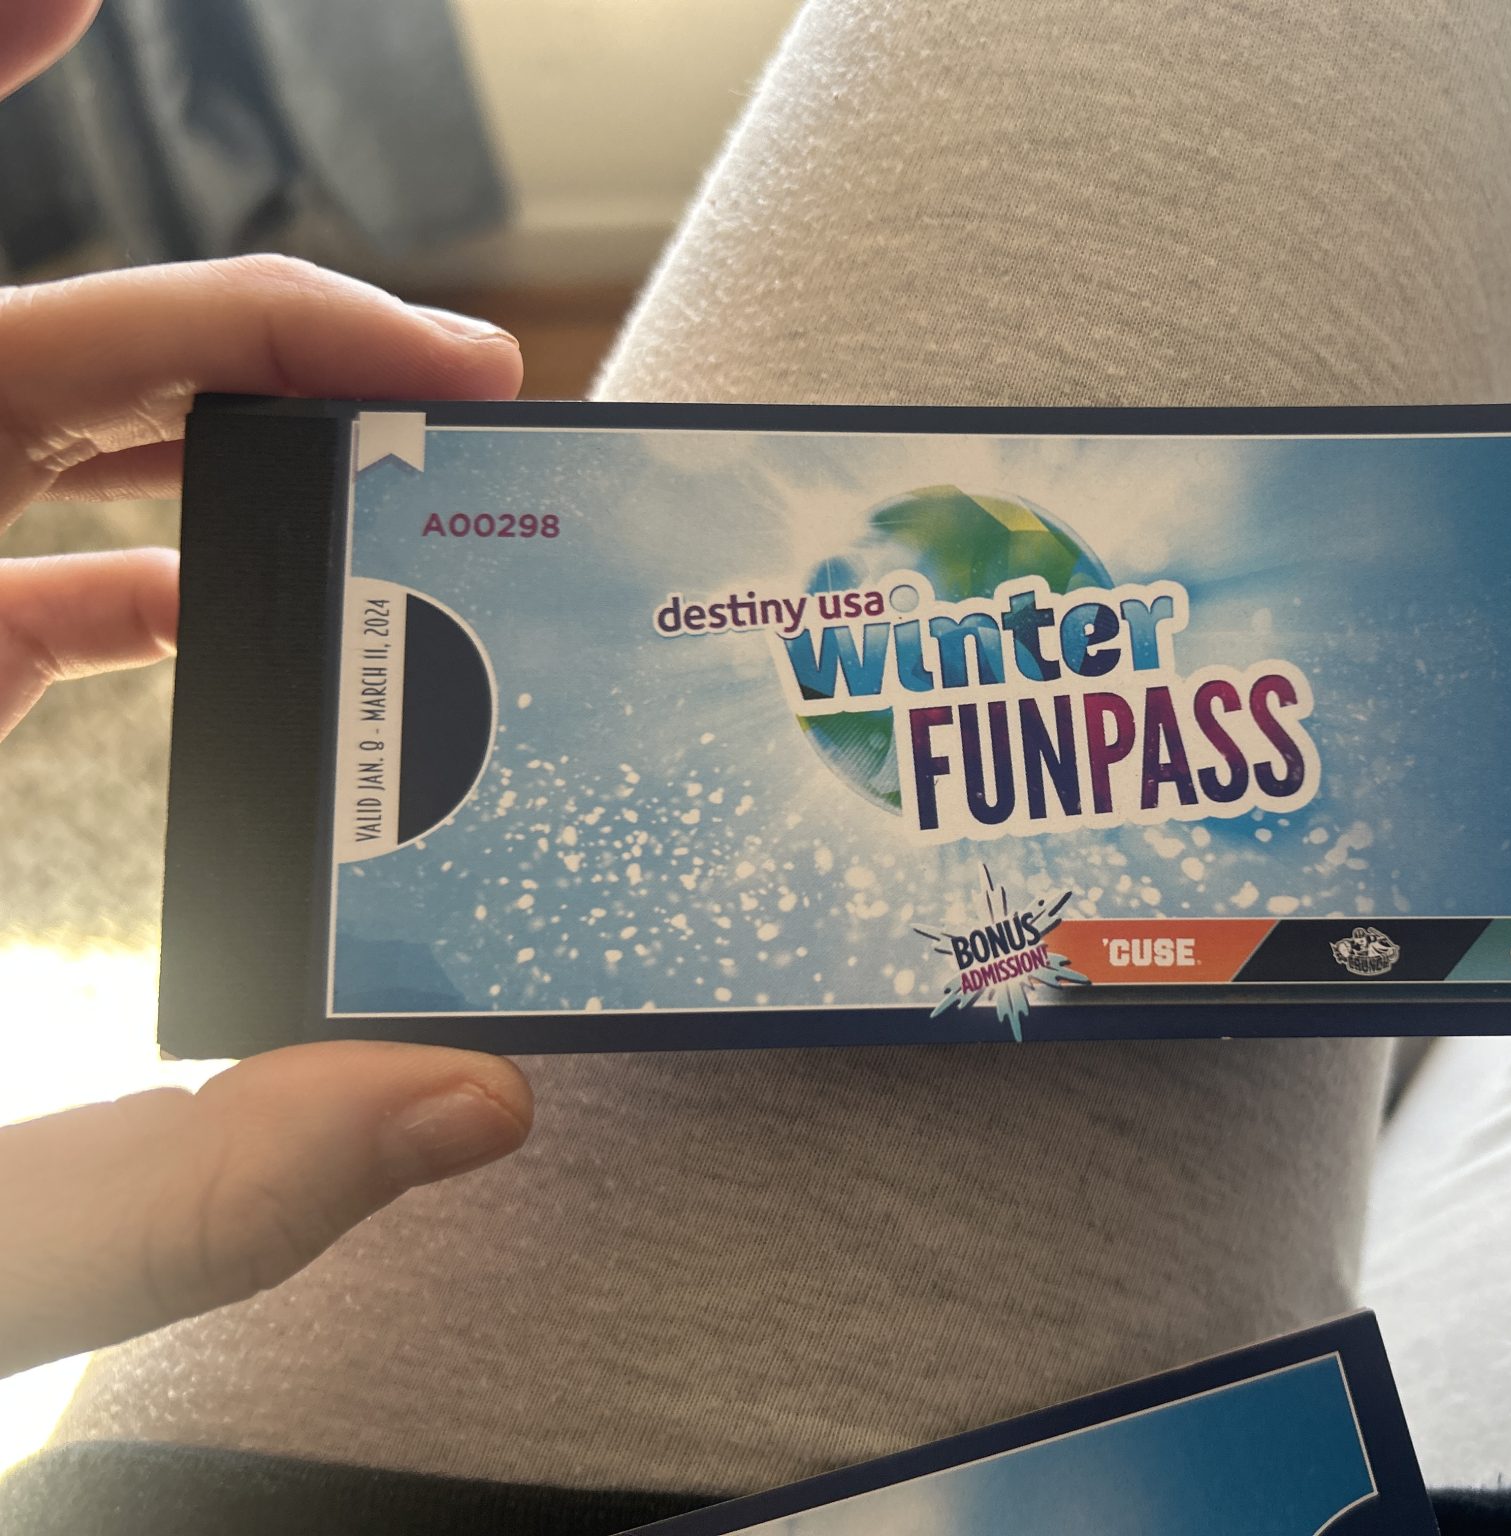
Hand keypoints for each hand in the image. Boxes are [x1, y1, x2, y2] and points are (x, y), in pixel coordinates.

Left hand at [0, 0, 533, 1379]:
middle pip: (26, 366)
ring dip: (209, 424)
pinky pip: (6, 569)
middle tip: (454, 369)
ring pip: (27, 448)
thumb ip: (180, 1196)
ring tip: (408, 448)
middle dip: (241, 327)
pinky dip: (129, 558)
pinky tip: (238, 599)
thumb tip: (472, 1102)